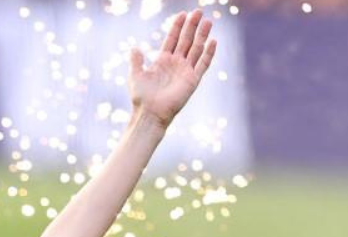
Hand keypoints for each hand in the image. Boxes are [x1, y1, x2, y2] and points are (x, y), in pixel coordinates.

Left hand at [128, 9, 216, 127]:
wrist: (149, 113)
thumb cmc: (141, 97)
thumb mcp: (136, 75)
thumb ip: (136, 61)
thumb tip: (134, 48)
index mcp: (162, 60)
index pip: (172, 39)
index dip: (177, 27)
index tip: (183, 14)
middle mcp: (176, 63)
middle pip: (186, 40)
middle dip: (192, 26)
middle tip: (199, 11)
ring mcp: (185, 71)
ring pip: (196, 49)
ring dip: (202, 35)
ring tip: (208, 21)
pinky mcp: (192, 80)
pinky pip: (203, 64)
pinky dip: (209, 53)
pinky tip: (213, 41)